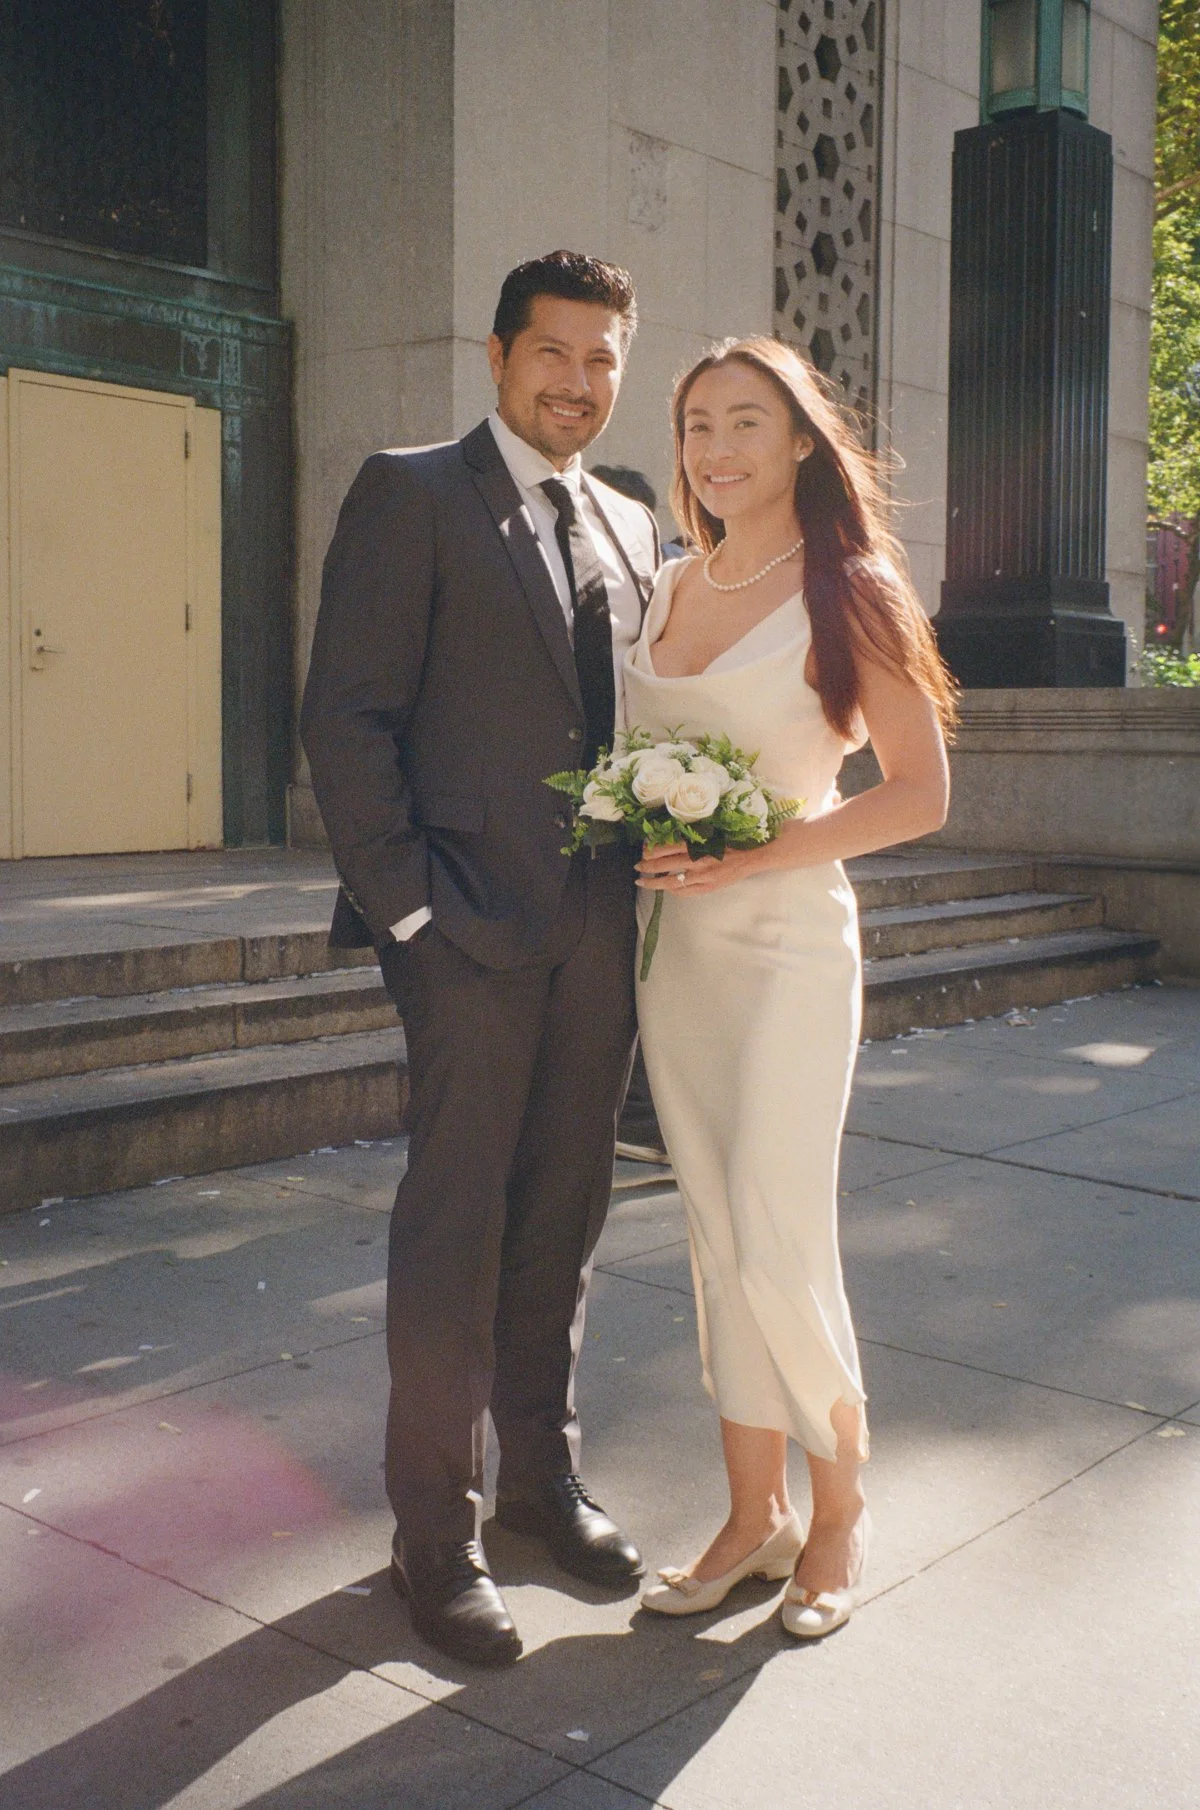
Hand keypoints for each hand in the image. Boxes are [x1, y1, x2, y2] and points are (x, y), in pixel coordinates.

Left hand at [635, 840, 764, 895]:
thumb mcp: (711, 832)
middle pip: (663, 865)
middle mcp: (697, 861)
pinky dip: (673, 889)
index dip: (651, 850)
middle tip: (637, 866)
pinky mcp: (709, 887)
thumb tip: (669, 838)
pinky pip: (685, 891)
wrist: (754, 854)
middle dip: (646, 866)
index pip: (665, 847)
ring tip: (642, 882)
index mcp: (697, 844)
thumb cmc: (733, 840)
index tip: (643, 850)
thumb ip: (692, 837)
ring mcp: (702, 876)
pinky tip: (666, 888)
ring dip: (653, 882)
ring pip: (670, 881)